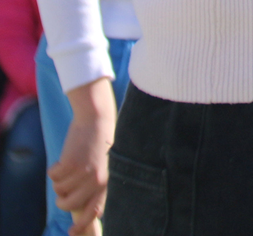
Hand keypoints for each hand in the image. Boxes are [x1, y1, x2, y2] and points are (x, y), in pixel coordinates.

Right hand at [50, 79, 116, 235]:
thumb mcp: (105, 167)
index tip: (72, 231)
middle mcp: (97, 181)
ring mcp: (83, 173)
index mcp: (108, 183)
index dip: (82, 224)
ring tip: (71, 166)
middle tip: (63, 192)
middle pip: (70, 205)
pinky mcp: (70, 164)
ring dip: (60, 180)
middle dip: (62, 200)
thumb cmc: (100, 144)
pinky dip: (54, 169)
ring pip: (59, 190)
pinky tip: (66, 158)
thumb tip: (85, 208)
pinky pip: (53, 176)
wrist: (97, 120)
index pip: (95, 211)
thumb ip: (97, 186)